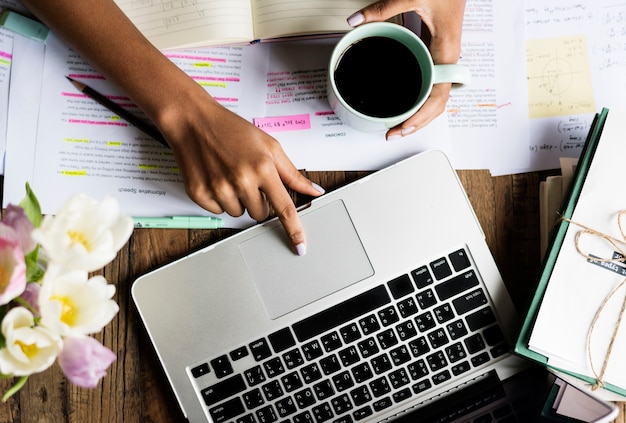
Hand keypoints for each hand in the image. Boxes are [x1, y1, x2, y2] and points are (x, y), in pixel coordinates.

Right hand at [160, 90, 324, 255]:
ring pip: (239, 214)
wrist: (193, 121)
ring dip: (238, 200)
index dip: (294, 230)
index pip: (284, 208)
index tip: (300, 247)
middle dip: (258, 200)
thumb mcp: (269, 146)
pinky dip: (219, 199)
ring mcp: (219, 189)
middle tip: (248, 178)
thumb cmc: (232, 130)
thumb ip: (292, 173)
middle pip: (260, 214)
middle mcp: (241, 180)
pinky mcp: (200, 194)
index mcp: (262, 168)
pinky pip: (218, 211)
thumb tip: (314, 191)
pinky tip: (215, 177)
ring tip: (229, 174)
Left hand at [347, 0, 465, 139]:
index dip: (421, 116)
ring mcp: (443, 60)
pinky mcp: (436, 57)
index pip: (438, 96)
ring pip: (435, 99)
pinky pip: (431, 86)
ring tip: (398, 127)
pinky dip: (420, 102)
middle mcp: (447, 60)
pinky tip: (406, 107)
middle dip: (417, 124)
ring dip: (419, 116)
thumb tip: (357, 21)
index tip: (403, 127)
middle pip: (437, 105)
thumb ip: (384, 8)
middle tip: (393, 133)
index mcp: (446, 52)